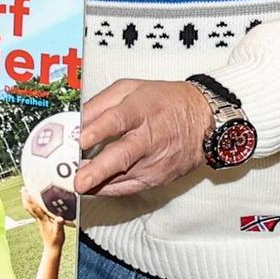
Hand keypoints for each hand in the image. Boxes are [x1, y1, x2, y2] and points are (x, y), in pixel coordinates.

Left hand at [22, 186, 66, 245]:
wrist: (51, 247)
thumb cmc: (56, 240)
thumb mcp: (59, 232)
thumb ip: (59, 225)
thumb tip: (59, 218)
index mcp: (43, 220)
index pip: (35, 208)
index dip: (31, 200)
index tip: (27, 192)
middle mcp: (39, 219)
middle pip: (29, 206)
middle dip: (26, 197)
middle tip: (23, 188)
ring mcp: (39, 220)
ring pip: (30, 208)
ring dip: (27, 200)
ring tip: (25, 192)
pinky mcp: (40, 221)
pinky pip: (33, 211)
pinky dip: (31, 205)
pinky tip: (32, 203)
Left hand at [75, 78, 211, 196]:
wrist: (204, 119)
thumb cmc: (163, 101)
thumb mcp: (130, 89)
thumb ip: (100, 103)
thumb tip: (76, 120)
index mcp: (141, 110)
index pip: (117, 120)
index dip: (98, 130)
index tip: (80, 140)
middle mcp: (149, 137)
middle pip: (122, 155)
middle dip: (98, 170)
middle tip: (78, 181)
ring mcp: (156, 161)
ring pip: (124, 177)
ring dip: (99, 183)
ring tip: (78, 186)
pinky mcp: (160, 178)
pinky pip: (131, 187)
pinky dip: (111, 190)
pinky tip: (94, 189)